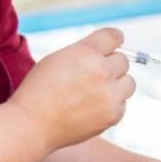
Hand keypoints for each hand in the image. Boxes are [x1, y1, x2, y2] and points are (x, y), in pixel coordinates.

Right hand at [8, 28, 135, 150]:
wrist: (32, 124)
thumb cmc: (39, 90)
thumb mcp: (58, 58)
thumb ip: (85, 52)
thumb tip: (108, 52)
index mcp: (86, 52)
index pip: (115, 36)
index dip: (114, 41)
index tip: (111, 46)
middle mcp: (102, 71)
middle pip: (123, 60)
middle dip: (110, 66)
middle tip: (92, 77)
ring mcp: (110, 95)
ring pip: (129, 83)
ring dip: (116, 85)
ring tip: (95, 93)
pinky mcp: (113, 115)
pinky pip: (122, 104)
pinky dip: (111, 105)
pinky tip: (91, 108)